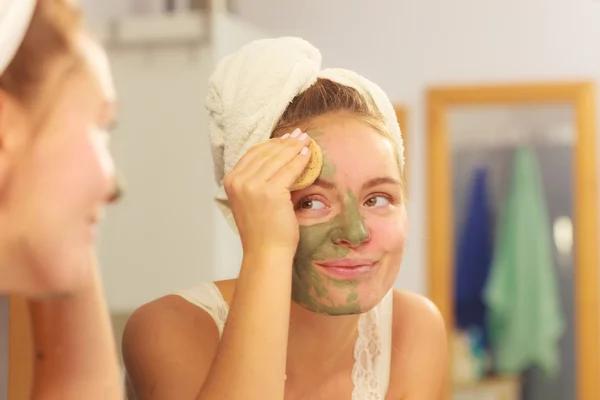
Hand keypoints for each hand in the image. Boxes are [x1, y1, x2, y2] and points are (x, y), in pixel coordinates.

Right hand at [224, 128, 309, 254]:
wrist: (265, 252)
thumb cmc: (262, 230)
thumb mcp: (252, 199)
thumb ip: (257, 179)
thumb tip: (279, 157)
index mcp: (231, 181)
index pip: (253, 154)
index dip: (271, 143)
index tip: (286, 137)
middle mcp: (238, 181)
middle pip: (266, 153)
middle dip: (285, 142)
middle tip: (300, 134)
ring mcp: (253, 186)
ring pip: (278, 159)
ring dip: (294, 147)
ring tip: (306, 140)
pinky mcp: (270, 192)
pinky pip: (290, 170)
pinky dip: (300, 160)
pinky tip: (308, 154)